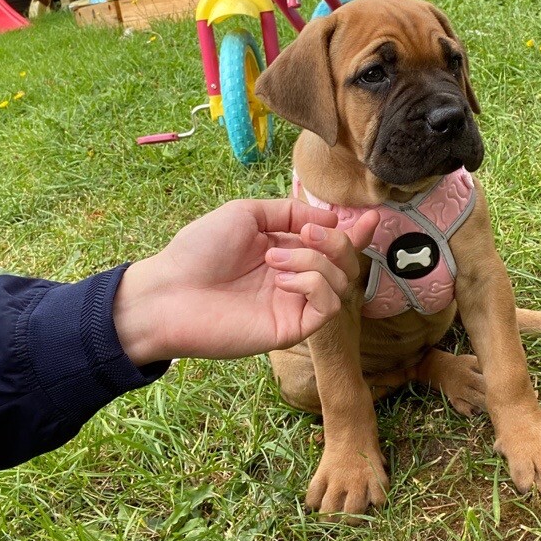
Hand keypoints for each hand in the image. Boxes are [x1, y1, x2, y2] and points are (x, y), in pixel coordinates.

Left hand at [113, 200, 377, 365]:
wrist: (169, 292)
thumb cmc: (199, 249)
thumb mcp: (247, 213)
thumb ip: (290, 212)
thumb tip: (331, 220)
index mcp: (284, 249)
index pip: (331, 244)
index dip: (355, 232)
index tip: (371, 217)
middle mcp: (294, 277)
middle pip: (345, 261)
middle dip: (337, 241)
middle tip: (307, 233)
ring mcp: (294, 303)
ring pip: (341, 281)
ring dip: (317, 260)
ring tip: (276, 258)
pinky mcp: (292, 328)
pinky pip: (328, 305)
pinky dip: (314, 283)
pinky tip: (284, 278)